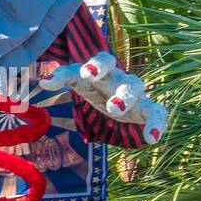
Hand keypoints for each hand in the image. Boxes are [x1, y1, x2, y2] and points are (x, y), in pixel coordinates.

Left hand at [41, 52, 166, 144]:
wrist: (117, 100)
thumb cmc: (95, 87)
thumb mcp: (78, 81)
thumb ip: (62, 77)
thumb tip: (42, 82)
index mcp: (105, 71)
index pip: (104, 60)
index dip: (97, 66)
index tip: (86, 74)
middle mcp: (122, 80)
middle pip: (125, 77)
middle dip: (121, 92)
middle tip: (111, 104)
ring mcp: (136, 95)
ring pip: (138, 90)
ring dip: (128, 99)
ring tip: (117, 112)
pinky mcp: (146, 110)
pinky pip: (157, 113)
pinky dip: (157, 125)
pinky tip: (152, 140)